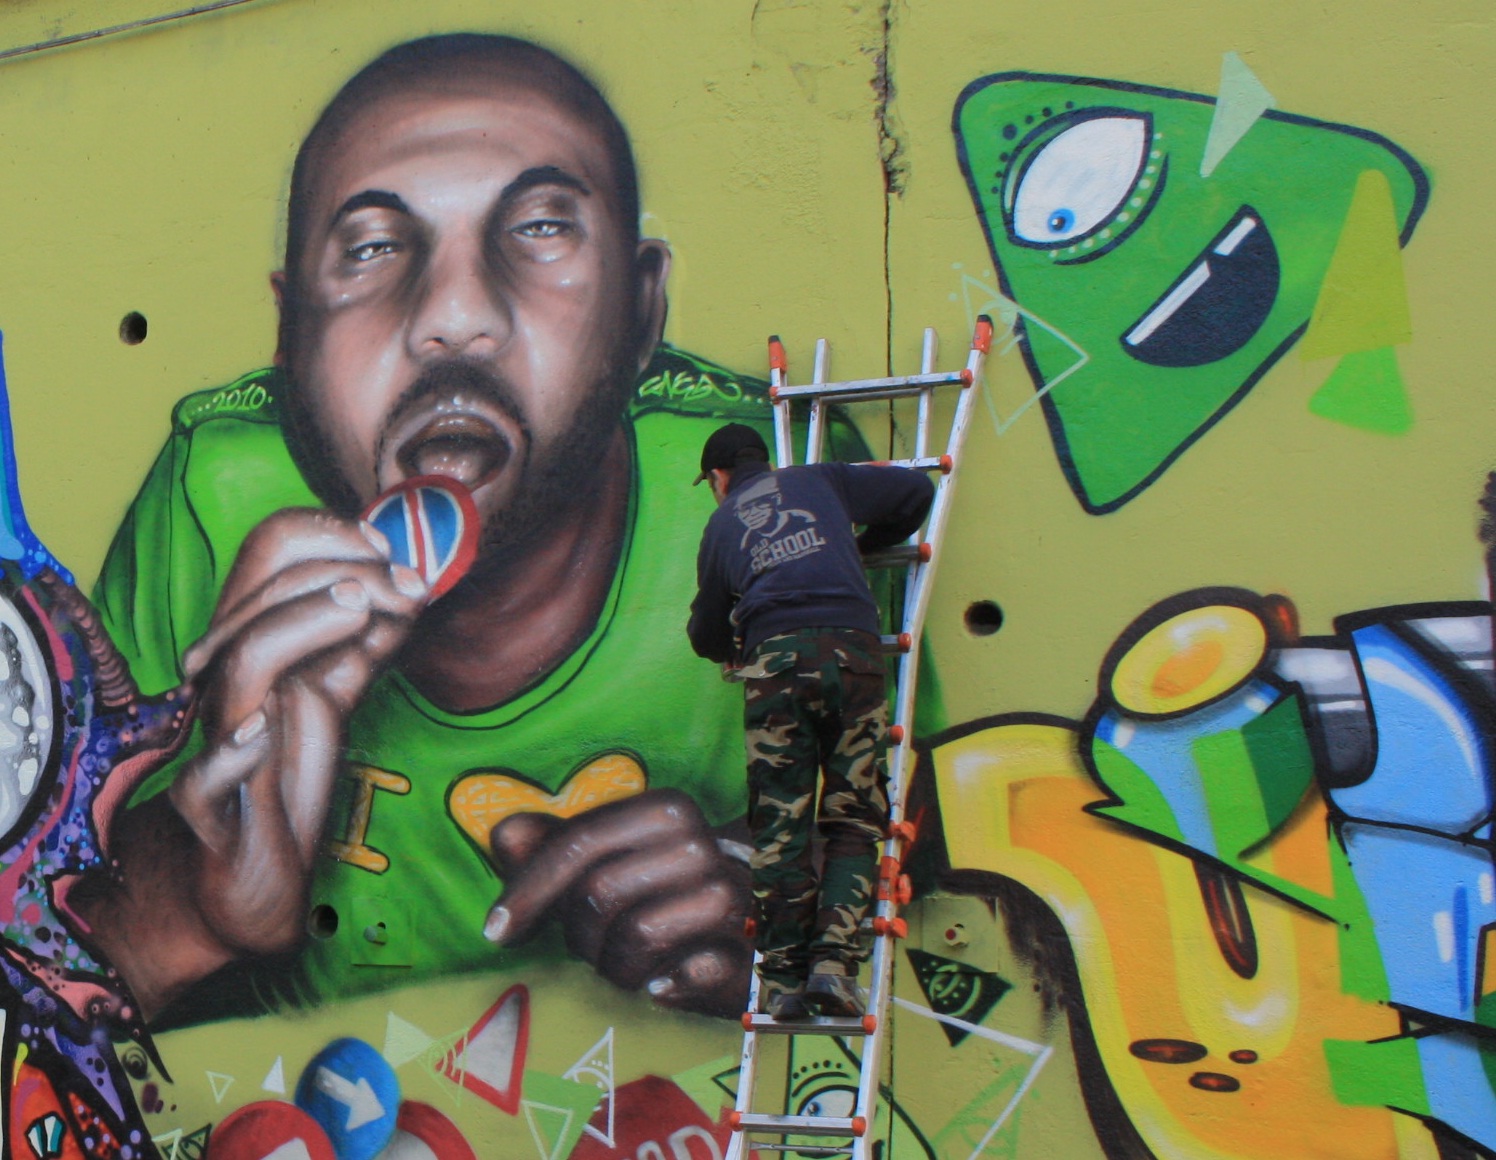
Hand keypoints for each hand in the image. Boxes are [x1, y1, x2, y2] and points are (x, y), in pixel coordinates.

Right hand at [164, 509, 426, 958]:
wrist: (255, 869)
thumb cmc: (290, 772)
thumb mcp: (338, 692)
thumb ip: (367, 642)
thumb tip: (410, 586)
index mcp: (255, 640)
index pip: (269, 551)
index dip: (329, 535)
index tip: (393, 552)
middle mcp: (232, 678)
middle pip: (262, 594)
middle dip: (345, 574)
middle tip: (412, 587)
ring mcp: (219, 739)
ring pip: (243, 662)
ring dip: (304, 625)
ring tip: (362, 610)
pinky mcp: (209, 808)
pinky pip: (204, 779)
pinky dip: (234, 753)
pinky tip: (264, 734)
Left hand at [484, 789, 753, 1017]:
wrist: (759, 930)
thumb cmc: (664, 897)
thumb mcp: (609, 865)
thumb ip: (554, 849)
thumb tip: (504, 833)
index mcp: (666, 810)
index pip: (579, 843)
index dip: (529, 890)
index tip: (496, 931)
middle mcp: (703, 844)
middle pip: (599, 893)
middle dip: (578, 935)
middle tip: (590, 949)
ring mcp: (733, 896)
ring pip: (637, 936)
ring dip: (616, 967)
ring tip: (628, 965)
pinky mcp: (751, 950)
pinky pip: (693, 972)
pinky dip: (668, 985)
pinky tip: (662, 986)